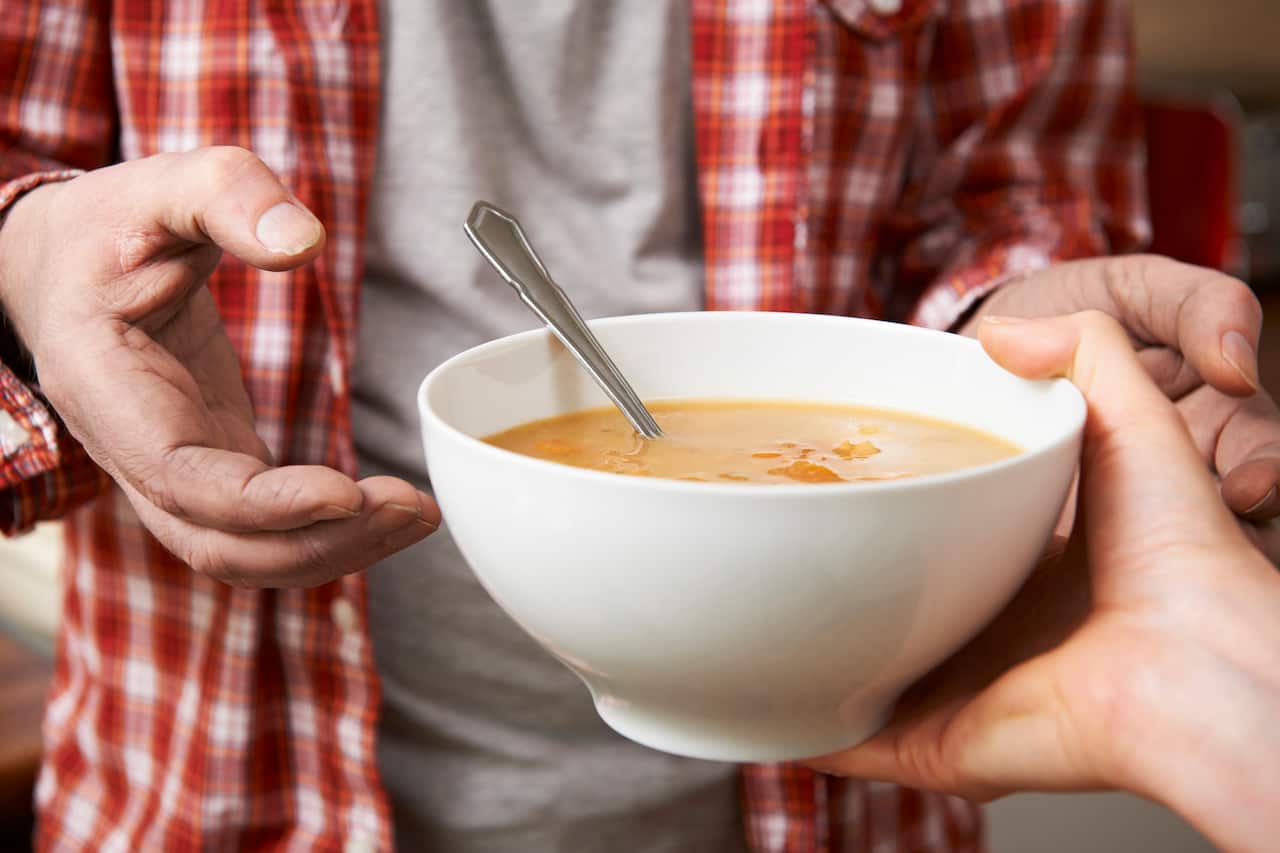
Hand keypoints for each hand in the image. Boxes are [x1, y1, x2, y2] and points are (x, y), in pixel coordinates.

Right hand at [0, 147, 439, 586]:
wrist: (66, 265)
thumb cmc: (108, 227)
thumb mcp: (162, 187)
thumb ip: (228, 197)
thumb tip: (303, 242)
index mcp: (107, 389)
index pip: (182, 479)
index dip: (264, 504)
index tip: (346, 494)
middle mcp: (132, 452)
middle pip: (221, 543)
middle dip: (319, 541)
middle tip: (411, 509)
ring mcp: (174, 470)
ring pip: (245, 551)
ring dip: (334, 548)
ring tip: (416, 516)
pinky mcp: (215, 463)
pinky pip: (267, 525)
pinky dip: (327, 529)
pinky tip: (389, 509)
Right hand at [811, 312, 1279, 852]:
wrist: (1195, 663)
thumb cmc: (1181, 551)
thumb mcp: (1135, 418)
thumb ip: (1080, 352)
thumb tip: (998, 327)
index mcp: (1037, 571)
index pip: (952, 535)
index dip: (908, 502)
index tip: (856, 470)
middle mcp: (999, 636)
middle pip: (900, 604)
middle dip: (845, 578)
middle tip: (786, 533)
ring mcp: (965, 695)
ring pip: (867, 673)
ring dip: (812, 650)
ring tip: (749, 612)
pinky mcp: (940, 746)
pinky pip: (854, 743)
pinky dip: (803, 729)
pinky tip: (759, 701)